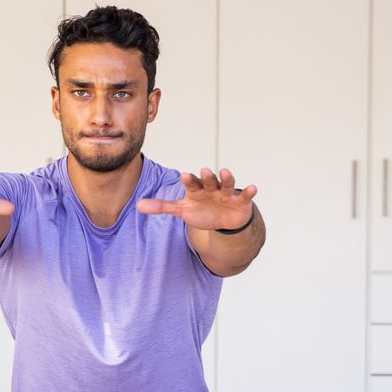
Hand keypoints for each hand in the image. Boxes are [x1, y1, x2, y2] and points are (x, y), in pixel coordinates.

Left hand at [136, 167, 256, 230]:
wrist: (225, 220)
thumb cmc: (202, 211)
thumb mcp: (182, 210)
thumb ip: (162, 207)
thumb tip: (137, 206)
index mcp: (197, 190)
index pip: (191, 183)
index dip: (188, 180)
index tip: (183, 175)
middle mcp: (212, 188)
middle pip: (208, 181)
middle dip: (206, 176)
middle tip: (203, 170)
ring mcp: (226, 193)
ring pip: (226, 183)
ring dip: (226, 177)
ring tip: (224, 171)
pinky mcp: (240, 201)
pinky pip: (245, 195)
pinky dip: (249, 191)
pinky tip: (253, 187)